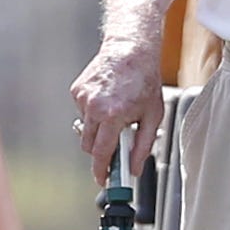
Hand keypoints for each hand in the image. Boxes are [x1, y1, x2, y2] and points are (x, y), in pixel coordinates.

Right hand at [70, 40, 162, 176]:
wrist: (130, 49)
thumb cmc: (144, 80)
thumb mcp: (152, 116)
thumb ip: (142, 146)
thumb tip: (133, 169)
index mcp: (113, 115)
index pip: (101, 153)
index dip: (101, 170)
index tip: (102, 180)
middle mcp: (94, 107)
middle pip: (88, 145)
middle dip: (100, 151)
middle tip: (115, 148)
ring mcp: (82, 98)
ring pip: (86, 128)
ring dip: (99, 129)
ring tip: (117, 113)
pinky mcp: (76, 90)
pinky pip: (83, 112)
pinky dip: (94, 113)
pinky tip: (108, 99)